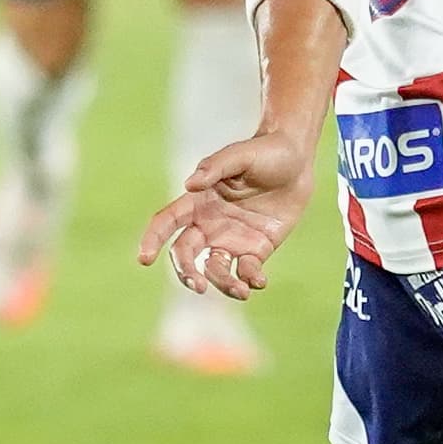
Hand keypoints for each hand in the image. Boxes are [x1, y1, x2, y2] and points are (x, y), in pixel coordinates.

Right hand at [137, 130, 315, 301]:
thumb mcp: (239, 156)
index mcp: (198, 202)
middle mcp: (209, 225)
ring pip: (216, 269)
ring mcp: (232, 239)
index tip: (144, 259)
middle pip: (186, 254)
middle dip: (187, 273)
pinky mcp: (257, 249)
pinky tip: (259, 281)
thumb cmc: (264, 152)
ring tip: (240, 291)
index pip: (167, 223)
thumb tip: (189, 185)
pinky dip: (251, 280)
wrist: (298, 160)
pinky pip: (248, 271)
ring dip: (223, 284)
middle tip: (198, 286)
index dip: (152, 240)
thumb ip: (215, 168)